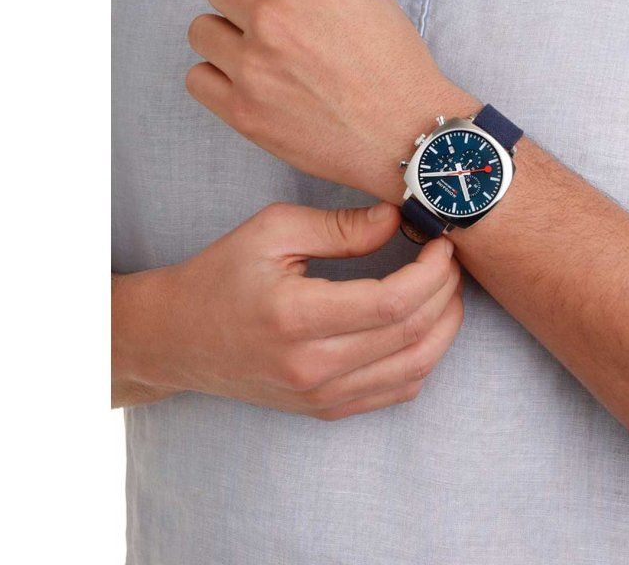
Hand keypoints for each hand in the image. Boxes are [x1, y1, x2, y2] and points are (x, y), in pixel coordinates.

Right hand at [112, 202, 463, 419]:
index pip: (392, 303)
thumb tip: (397, 219)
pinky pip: (396, 392)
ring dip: (445, 328)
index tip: (441, 245)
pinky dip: (424, 358)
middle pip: (412, 336)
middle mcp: (312, 367)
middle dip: (446, 293)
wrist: (179, 338)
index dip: (432, 273)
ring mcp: (320, 396)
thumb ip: (339, 226)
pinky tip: (424, 326)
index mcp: (296, 317)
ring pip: (414, 370)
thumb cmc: (221, 276)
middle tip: (449, 261)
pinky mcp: (325, 409)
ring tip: (445, 290)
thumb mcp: (272, 231)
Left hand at [185, 0, 479, 202]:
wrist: (410, 135)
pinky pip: (197, 78)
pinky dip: (218, 79)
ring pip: (201, 29)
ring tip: (261, 56)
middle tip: (272, 23)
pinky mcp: (244, 111)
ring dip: (226, 37)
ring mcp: (255, 66)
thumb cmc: (396, 64)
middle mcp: (275, 16)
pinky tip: (251, 84)